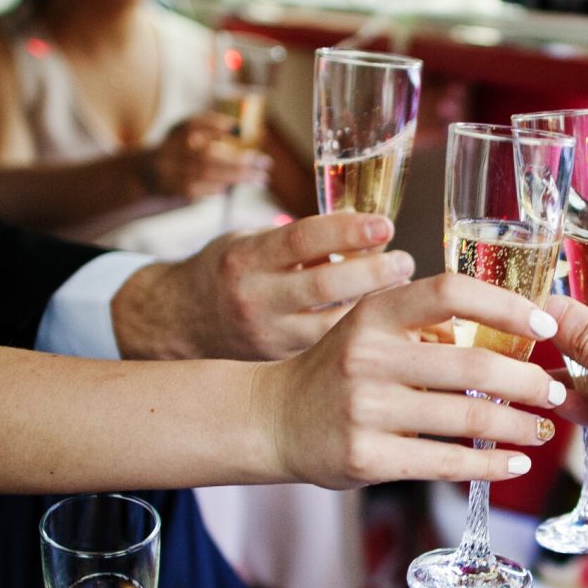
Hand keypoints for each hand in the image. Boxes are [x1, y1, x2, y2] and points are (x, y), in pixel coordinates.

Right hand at [112, 213, 415, 359]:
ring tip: (405, 291)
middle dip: (373, 272)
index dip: (347, 230)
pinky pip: (330, 347)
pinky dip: (364, 335)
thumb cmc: (230, 271)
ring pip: (334, 324)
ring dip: (377, 308)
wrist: (182, 322)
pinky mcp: (281, 362)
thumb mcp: (252, 243)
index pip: (301, 238)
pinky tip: (390, 325)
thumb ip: (300, 241)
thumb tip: (370, 231)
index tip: (384, 225)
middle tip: (404, 261)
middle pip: (325, 284)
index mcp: (246, 257)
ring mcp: (268, 335)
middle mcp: (255, 297)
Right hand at [152, 113, 270, 200]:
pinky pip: (200, 189)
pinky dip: (219, 187)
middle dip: (239, 161)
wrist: (147, 172)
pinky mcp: (173, 189)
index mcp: (177, 131)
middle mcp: (170, 149)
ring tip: (260, 178)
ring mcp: (170, 171)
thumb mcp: (190, 130)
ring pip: (206, 174)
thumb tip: (239, 129)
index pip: (194, 124)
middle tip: (265, 163)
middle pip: (206, 155)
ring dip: (236, 177)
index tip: (237, 129)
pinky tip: (235, 186)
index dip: (214, 125)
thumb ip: (211, 125)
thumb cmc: (179, 148)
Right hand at [255, 272, 566, 487]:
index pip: (451, 292)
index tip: (545, 324)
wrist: (274, 419)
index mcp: (374, 314)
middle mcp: (368, 357)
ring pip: (467, 419)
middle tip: (555, 391)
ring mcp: (366, 410)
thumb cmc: (339, 370)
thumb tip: (511, 332)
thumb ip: (427, 327)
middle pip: (473, 365)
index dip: (506, 305)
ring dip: (518, 426)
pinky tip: (514, 462)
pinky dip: (490, 465)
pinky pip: (446, 463)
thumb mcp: (371, 329)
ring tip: (541, 428)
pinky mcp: (366, 458)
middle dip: (528, 381)